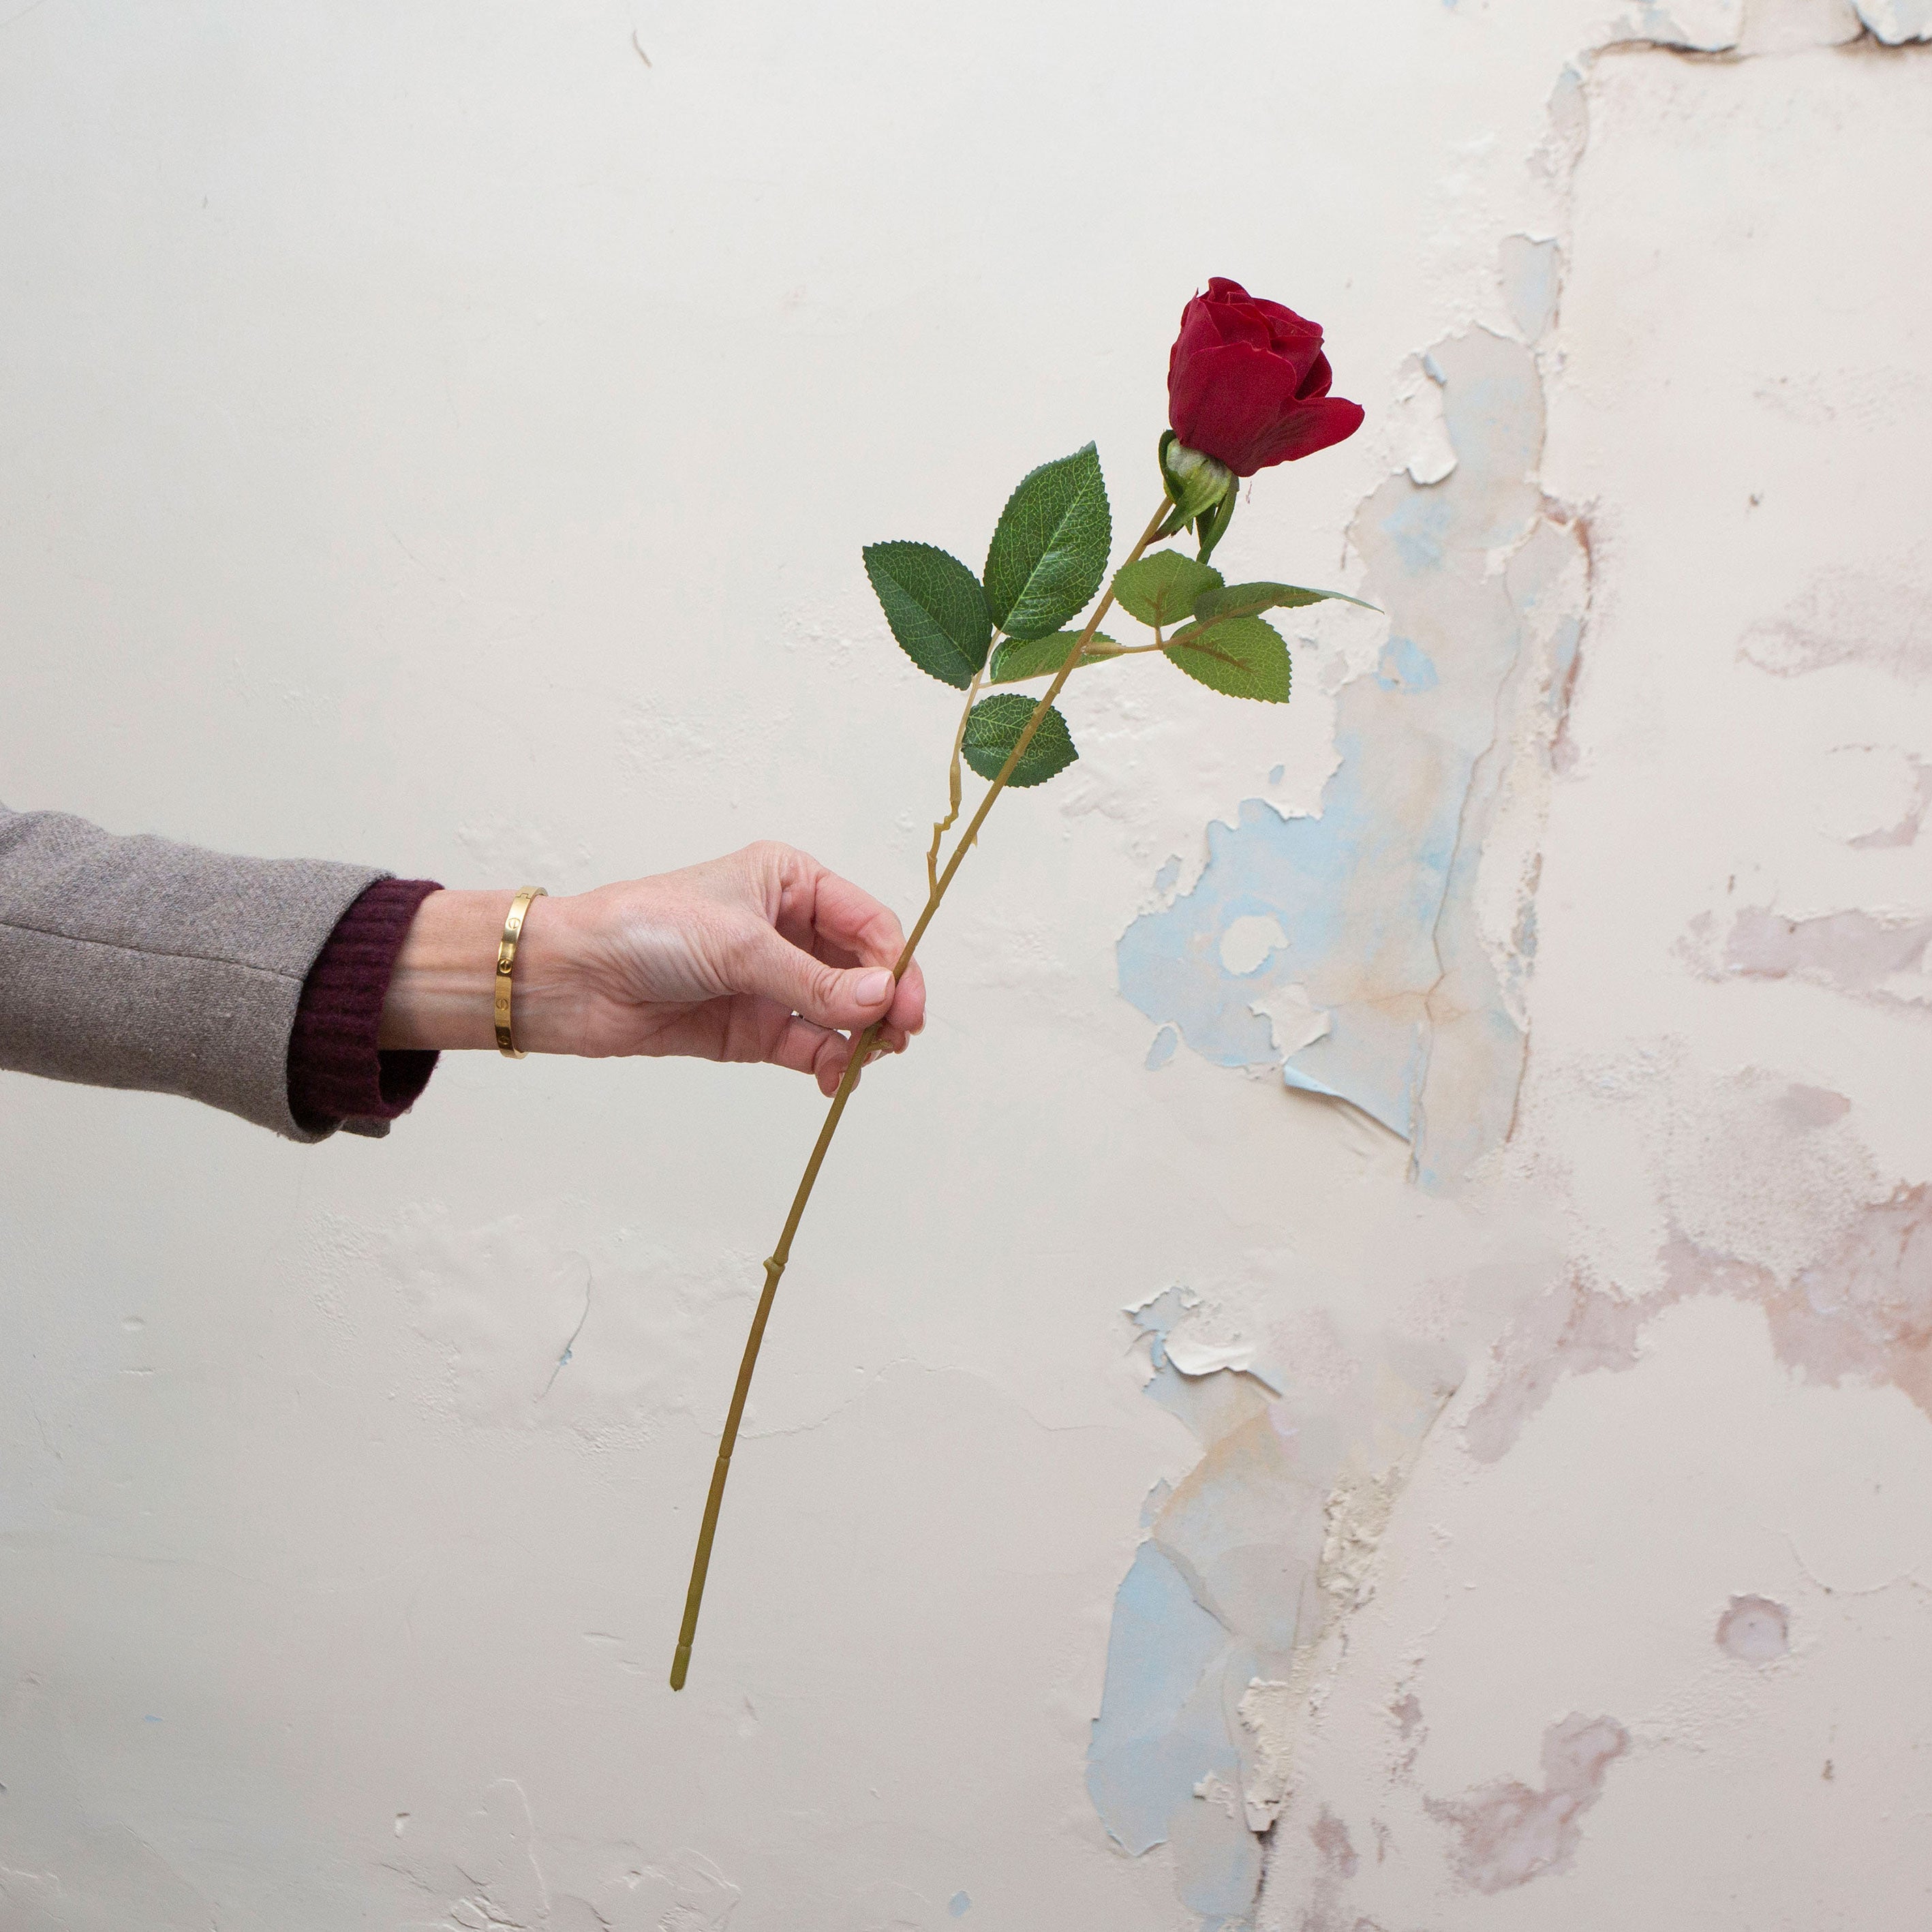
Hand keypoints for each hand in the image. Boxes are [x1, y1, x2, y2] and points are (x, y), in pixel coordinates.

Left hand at [378, 842, 926, 1095]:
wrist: (573, 977)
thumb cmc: (646, 929)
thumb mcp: (739, 945)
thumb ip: (813, 982)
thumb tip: (880, 1002)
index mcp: (791, 883)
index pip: (868, 923)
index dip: (895, 964)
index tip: (905, 1006)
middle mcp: (788, 929)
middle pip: (862, 971)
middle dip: (883, 1005)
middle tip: (897, 1039)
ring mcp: (772, 982)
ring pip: (841, 1014)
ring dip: (859, 1039)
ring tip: (858, 1062)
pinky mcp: (752, 1028)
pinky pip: (809, 1046)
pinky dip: (828, 1063)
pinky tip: (832, 1077)